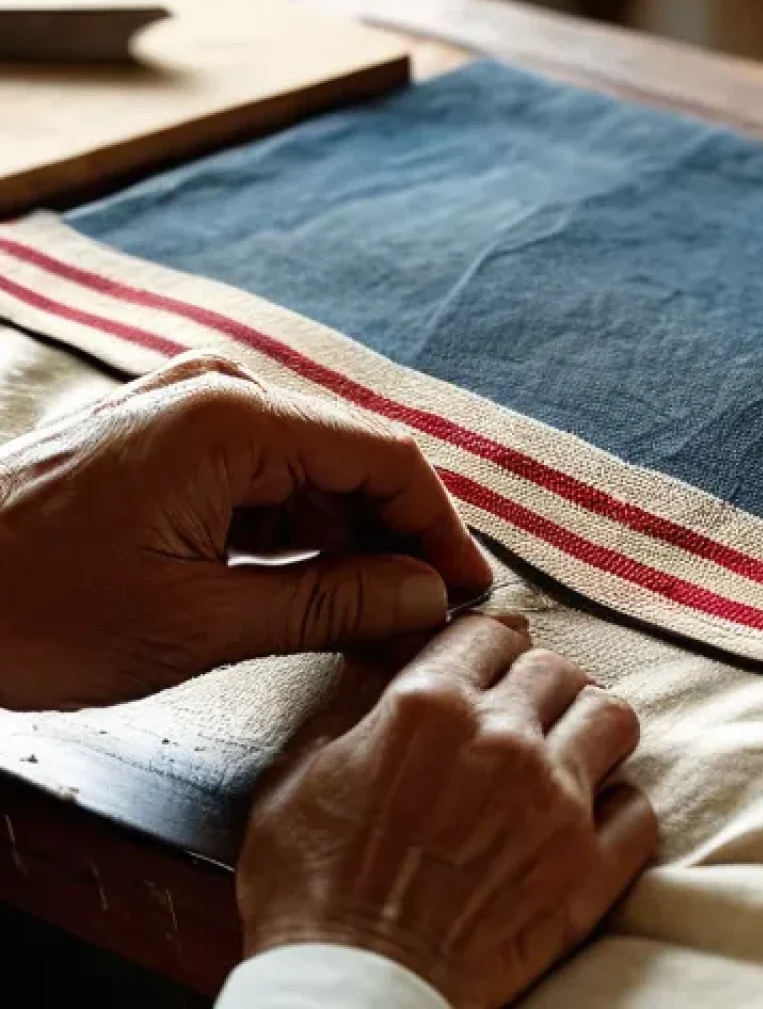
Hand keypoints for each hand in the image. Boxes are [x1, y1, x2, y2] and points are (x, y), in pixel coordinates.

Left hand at [0, 352, 490, 709]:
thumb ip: (328, 605)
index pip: (383, 457)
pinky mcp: (171, 440)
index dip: (439, 525)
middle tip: (425, 612)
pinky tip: (313, 586)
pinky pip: (263, 481)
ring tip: (374, 612)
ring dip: (348, 540)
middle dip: (396, 536)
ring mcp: (191, 411)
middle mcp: (219, 392)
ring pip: (310, 474)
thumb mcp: (198, 622)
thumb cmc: (34, 610)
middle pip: (350, 460)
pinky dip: (296, 535)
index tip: (467, 588)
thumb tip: (425, 596)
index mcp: (231, 419)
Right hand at [237, 614, 656, 1008]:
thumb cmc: (311, 888)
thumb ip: (357, 697)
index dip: (487, 646)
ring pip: (615, 719)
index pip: (489, 633)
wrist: (351, 993)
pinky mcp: (588, 870)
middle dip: (540, 682)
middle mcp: (502, 739)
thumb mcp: (300, 770)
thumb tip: (395, 654)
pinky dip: (617, 807)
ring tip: (568, 749)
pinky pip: (638, 809)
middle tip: (524, 710)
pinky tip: (587, 819)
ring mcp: (555, 803)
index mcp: (429, 705)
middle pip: (558, 668)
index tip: (486, 664)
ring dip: (592, 727)